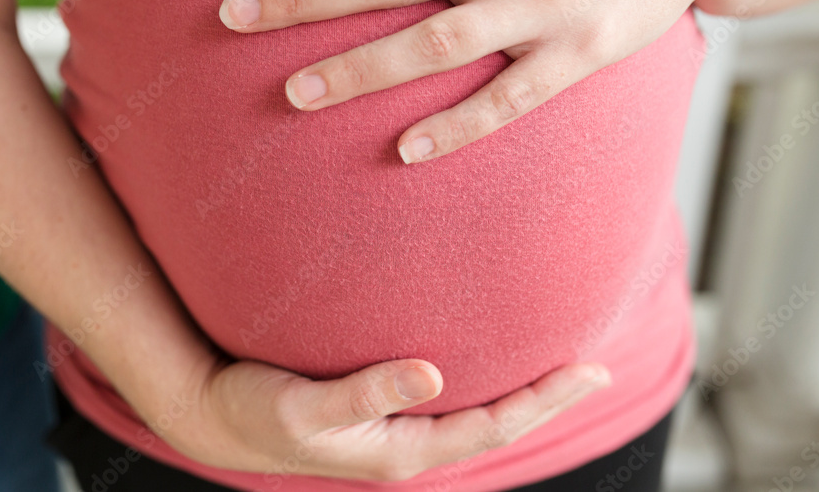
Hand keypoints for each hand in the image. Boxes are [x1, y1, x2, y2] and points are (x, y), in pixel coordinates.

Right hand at [158, 356, 609, 480]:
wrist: (222, 419)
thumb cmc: (258, 412)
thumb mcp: (305, 407)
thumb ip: (367, 392)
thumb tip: (432, 374)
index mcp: (400, 451)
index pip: (490, 427)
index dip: (542, 400)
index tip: (586, 371)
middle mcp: (409, 446)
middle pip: (498, 424)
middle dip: (548, 399)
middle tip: (596, 368)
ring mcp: (399, 433)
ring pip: (478, 415)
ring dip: (521, 395)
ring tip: (559, 369)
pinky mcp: (386, 416)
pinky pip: (452, 404)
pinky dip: (483, 386)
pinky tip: (492, 366)